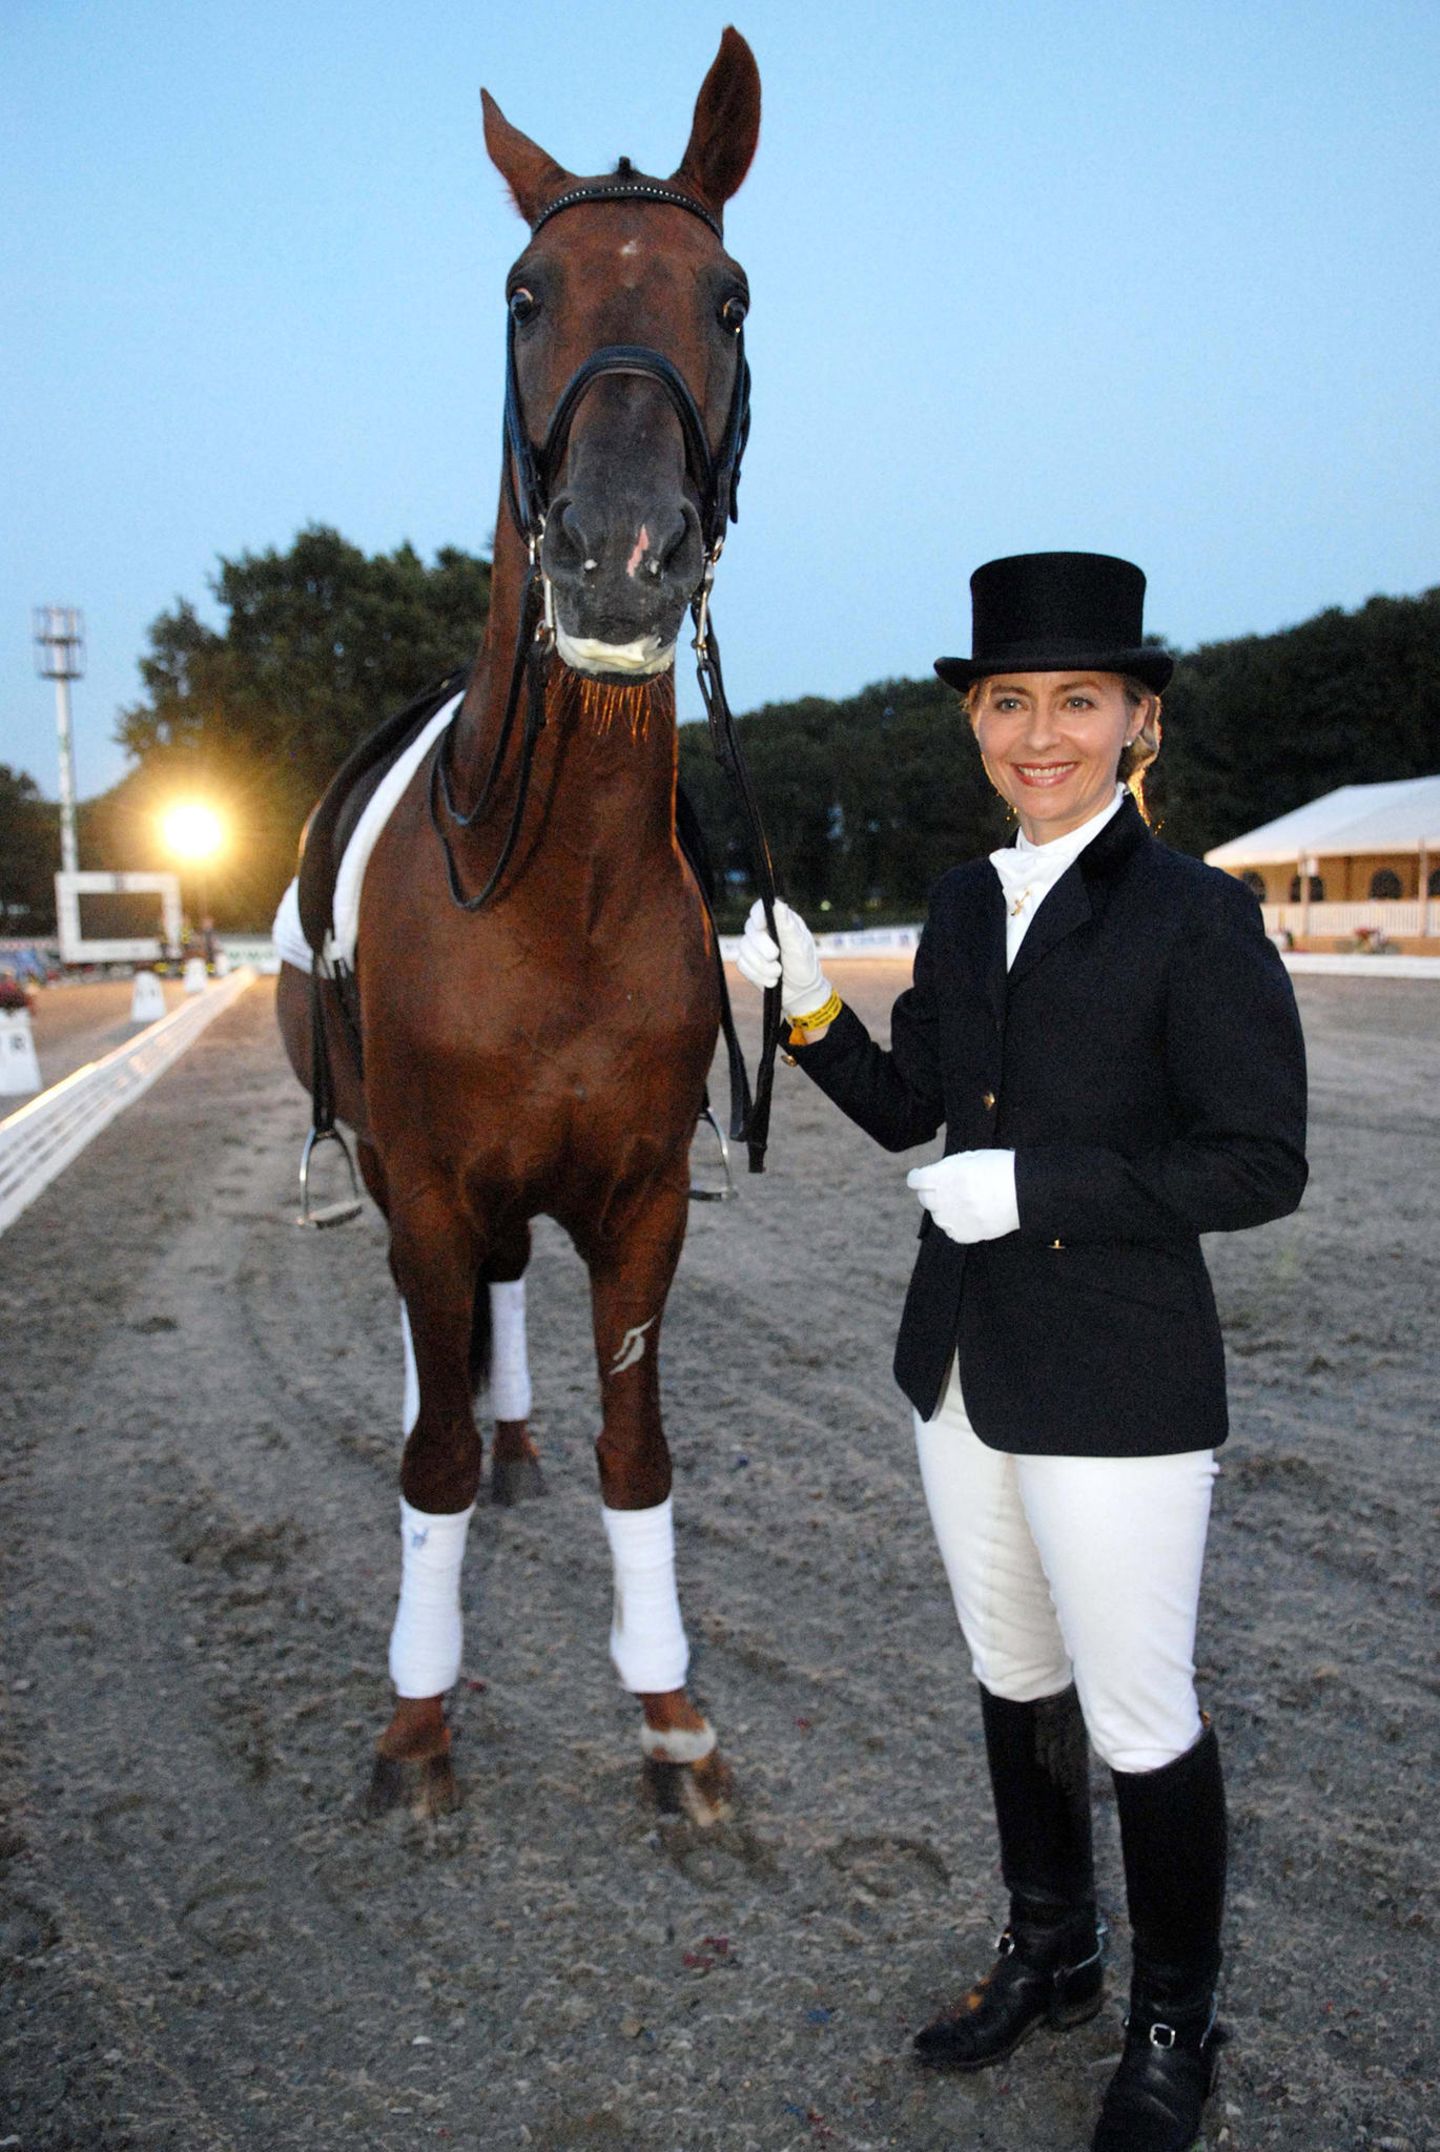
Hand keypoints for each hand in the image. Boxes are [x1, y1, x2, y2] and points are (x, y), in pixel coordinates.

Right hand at [735, 899, 834, 1020]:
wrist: (801, 992)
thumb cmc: (804, 965)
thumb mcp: (799, 946)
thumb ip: (787, 927)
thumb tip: (778, 905)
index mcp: (779, 921)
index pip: (760, 908)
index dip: (757, 914)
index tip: (761, 925)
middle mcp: (764, 931)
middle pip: (750, 930)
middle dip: (762, 947)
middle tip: (775, 957)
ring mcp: (754, 947)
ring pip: (744, 949)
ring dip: (761, 965)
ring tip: (778, 974)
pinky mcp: (748, 963)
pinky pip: (742, 964)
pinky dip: (757, 975)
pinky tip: (771, 981)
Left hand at [907, 1150, 1019, 1244]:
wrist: (1026, 1191)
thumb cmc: (1001, 1169)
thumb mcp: (970, 1157)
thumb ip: (947, 1168)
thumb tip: (932, 1176)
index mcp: (943, 1176)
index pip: (915, 1180)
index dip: (921, 1177)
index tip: (925, 1177)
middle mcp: (944, 1199)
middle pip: (924, 1199)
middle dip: (934, 1192)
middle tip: (953, 1188)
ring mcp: (953, 1219)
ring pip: (938, 1216)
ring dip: (946, 1209)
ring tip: (968, 1201)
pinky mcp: (965, 1234)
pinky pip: (951, 1231)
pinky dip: (958, 1224)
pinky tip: (972, 1215)